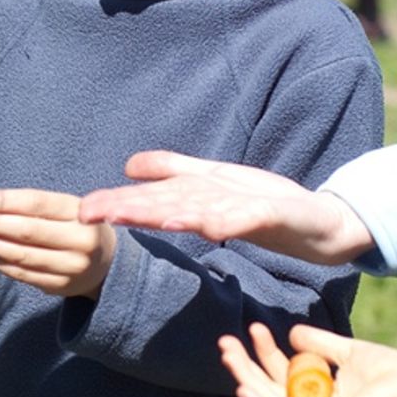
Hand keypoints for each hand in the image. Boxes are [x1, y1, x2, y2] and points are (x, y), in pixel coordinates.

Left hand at [0, 188, 115, 299]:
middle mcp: (80, 241)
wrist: (107, 263)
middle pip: (26, 231)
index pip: (37, 203)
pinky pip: (21, 273)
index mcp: (81, 214)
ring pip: (20, 255)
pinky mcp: (59, 286)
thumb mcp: (68, 208)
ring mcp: (71, 267)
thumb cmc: (77, 226)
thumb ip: (32, 204)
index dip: (4, 201)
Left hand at [78, 150, 373, 264]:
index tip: (80, 212)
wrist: (317, 219)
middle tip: (91, 213)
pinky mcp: (270, 212)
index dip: (115, 204)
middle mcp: (211, 195)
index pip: (148, 200)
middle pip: (163, 201)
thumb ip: (171, 174)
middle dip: (127, 206)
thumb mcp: (210, 188)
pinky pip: (247, 218)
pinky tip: (210, 228)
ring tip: (139, 217)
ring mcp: (240, 204)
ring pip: (198, 207)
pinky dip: (229, 221)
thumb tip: (127, 167)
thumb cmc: (260, 202)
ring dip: (169, 211)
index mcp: (194, 193)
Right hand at [219, 322, 396, 396]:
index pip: (279, 379)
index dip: (262, 354)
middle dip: (244, 366)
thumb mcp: (343, 350)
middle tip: (225, 342)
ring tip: (229, 354)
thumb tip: (289, 332)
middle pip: (268, 392)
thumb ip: (317, 342)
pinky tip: (244, 389)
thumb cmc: (387, 370)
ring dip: (245, 380)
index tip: (253, 327)